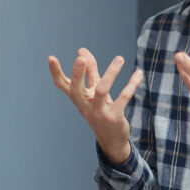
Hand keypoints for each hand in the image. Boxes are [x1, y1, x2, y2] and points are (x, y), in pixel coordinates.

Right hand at [48, 48, 141, 165]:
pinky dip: (131, 85)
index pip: (62, 84)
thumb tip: (81, 50)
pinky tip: (138, 74)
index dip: (55, 72)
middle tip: (80, 58)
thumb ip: (90, 70)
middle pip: (77, 89)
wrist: (112, 139)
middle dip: (78, 74)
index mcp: (78, 98)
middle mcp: (85, 105)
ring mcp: (99, 112)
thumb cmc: (101, 110)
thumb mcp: (94, 90)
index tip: (51, 58)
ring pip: (101, 91)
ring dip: (110, 74)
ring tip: (120, 58)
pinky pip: (123, 99)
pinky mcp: (114, 117)